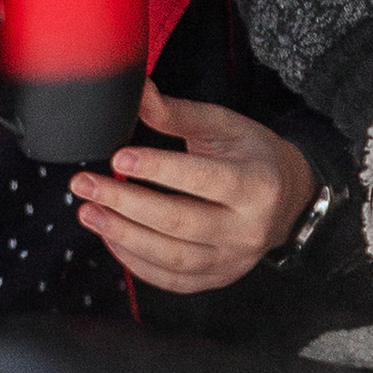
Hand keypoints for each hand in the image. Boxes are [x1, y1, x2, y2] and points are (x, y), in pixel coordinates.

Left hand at [70, 84, 316, 292]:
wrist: (287, 199)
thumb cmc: (252, 156)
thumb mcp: (224, 126)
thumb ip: (178, 114)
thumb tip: (137, 92)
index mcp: (257, 185)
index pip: (202, 179)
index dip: (158, 169)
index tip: (118, 157)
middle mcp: (248, 230)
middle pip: (179, 222)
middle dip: (125, 203)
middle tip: (85, 184)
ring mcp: (233, 260)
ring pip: (171, 258)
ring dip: (123, 236)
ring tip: (88, 212)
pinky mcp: (218, 278)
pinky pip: (171, 281)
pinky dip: (136, 262)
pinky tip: (110, 238)